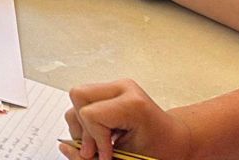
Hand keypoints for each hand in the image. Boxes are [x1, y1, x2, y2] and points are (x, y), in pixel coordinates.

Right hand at [60, 79, 191, 159]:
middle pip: (79, 96)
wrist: (174, 141)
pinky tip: (104, 132)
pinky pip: (84, 101)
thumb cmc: (159, 151)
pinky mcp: (111, 90)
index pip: (90, 114)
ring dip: (83, 125)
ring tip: (102, 141)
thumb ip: (94, 155)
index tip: (106, 155)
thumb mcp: (128, 158)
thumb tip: (64, 146)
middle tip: (99, 148)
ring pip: (77, 98)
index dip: (93, 139)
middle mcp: (123, 88)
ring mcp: (116, 86)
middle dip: (82, 127)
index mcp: (132, 103)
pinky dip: (87, 121)